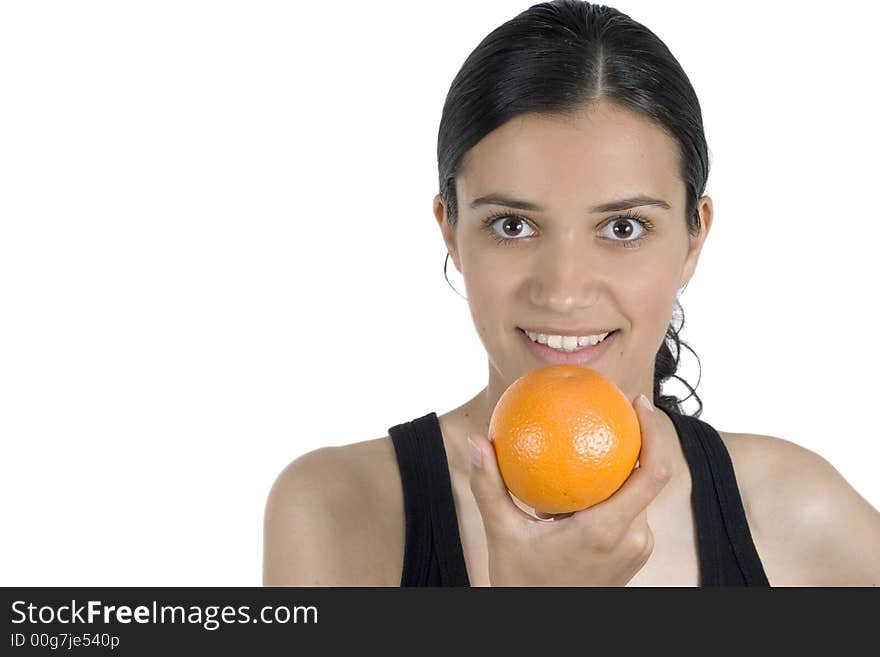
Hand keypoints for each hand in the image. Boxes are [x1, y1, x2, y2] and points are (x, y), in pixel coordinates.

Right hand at [468, 395, 671, 585]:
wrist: (544, 631)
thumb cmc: (523, 586)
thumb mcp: (502, 535)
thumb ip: (489, 487)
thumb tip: (476, 442)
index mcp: (607, 530)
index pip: (653, 473)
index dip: (657, 432)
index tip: (637, 401)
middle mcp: (633, 538)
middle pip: (650, 476)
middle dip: (639, 437)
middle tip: (615, 406)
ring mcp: (637, 548)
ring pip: (638, 493)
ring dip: (622, 465)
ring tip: (599, 435)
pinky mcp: (633, 552)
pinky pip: (631, 509)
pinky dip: (614, 487)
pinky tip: (589, 473)